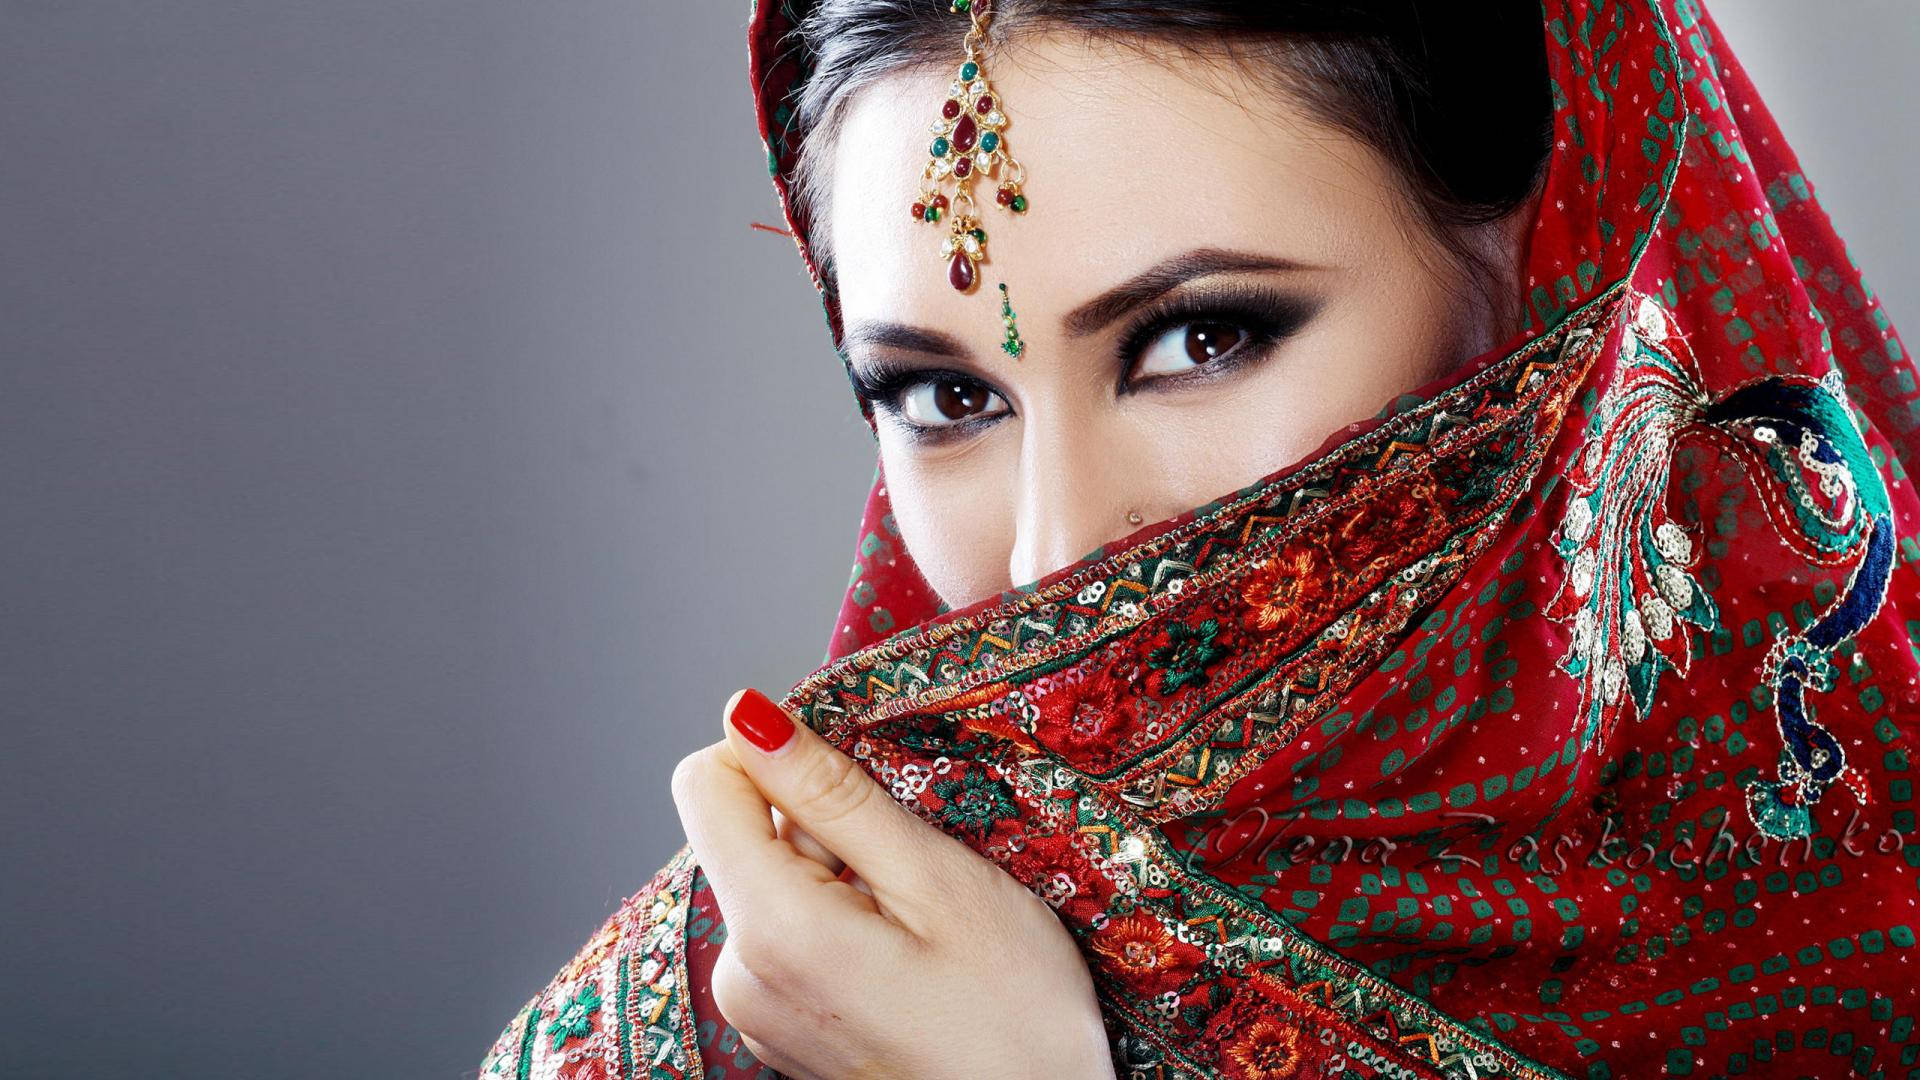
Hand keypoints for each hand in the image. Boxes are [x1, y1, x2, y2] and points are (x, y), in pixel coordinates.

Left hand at [670, 688, 1116, 1079]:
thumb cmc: (1015, 1019)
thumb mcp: (938, 880)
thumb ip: (833, 794)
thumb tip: (748, 717)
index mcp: (770, 929)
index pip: (704, 783)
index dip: (777, 754)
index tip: (857, 778)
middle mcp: (740, 974)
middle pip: (743, 832)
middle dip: (822, 822)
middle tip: (918, 867)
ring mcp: (756, 1011)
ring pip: (772, 880)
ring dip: (839, 872)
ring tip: (922, 922)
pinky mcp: (781, 1029)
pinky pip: (788, 934)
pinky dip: (842, 918)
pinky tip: (909, 955)